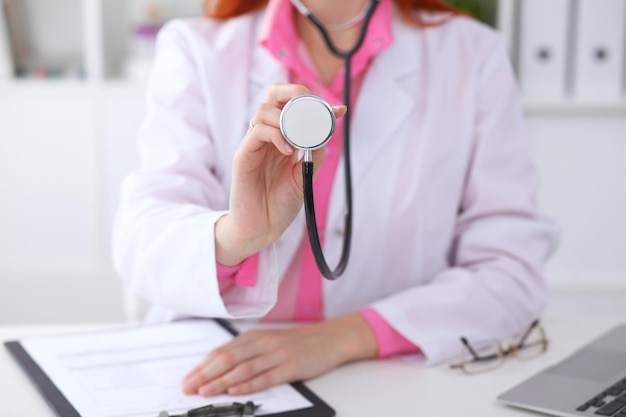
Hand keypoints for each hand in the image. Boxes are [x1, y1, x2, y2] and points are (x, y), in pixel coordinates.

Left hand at [181, 314, 376, 396]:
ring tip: (205, 391)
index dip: (202, 366)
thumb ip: (247, 351)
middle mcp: (263, 343)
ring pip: (243, 367)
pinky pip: (266, 376)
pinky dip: (249, 384)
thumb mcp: (269, 341)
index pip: (222, 351)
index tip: (187, 378)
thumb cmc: (297, 343)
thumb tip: (219, 368)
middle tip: (188, 387)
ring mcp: (277, 354)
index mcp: (254, 337)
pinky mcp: (291, 366)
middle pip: (228, 359)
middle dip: (205, 374)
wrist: (329, 338)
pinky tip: (236, 390)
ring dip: (221, 380)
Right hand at [215, 84, 346, 265]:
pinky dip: (276, 135)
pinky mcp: (243, 156)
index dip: (314, 101)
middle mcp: (267, 136)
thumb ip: (314, 151)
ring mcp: (253, 144)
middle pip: (274, 96)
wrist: (263, 227)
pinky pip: (257, 131)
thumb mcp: (305, 174)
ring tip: (299, 139)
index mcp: (282, 137)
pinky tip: (288, 150)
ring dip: (286, 118)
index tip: (338, 111)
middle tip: (314, 111)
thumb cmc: (281, 203)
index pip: (292, 105)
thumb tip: (328, 128)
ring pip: (264, 110)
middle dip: (296, 95)